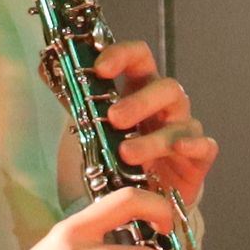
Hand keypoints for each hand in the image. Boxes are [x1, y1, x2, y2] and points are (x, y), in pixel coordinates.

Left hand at [89, 39, 217, 209]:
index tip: (100, 68)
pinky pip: (204, 146)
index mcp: (139, 89)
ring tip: (127, 153)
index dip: (122, 56)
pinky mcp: (197, 158)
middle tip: (114, 118)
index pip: (138, 57)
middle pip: (164, 87)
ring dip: (152, 137)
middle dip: (139, 101)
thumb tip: (44, 68)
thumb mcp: (94, 125)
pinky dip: (193, 146)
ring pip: (180, 121)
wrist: (145, 193)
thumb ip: (76, 98)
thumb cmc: (120, 152)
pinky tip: (180, 150)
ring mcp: (184, 129)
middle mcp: (165, 105)